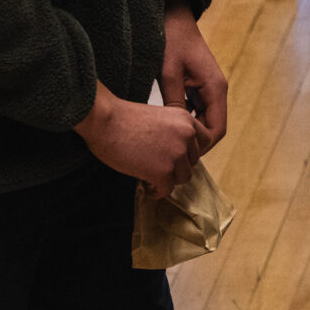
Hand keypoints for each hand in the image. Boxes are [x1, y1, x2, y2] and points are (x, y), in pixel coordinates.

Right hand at [76, 85, 203, 197]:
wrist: (105, 120)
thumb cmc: (123, 118)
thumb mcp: (160, 117)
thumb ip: (173, 132)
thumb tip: (176, 154)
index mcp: (187, 119)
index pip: (204, 141)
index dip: (189, 152)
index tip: (175, 157)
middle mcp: (187, 135)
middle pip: (192, 161)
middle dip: (176, 166)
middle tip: (157, 168)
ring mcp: (177, 154)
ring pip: (183, 177)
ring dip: (168, 179)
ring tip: (150, 177)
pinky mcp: (163, 171)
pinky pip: (167, 190)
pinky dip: (157, 191)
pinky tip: (145, 186)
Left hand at [161, 1, 227, 150]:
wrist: (174, 18)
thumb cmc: (171, 41)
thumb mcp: (168, 72)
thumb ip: (174, 102)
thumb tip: (178, 130)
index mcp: (215, 88)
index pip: (217, 129)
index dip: (203, 146)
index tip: (182, 156)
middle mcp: (217, 90)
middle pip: (213, 128)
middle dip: (197, 143)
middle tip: (173, 154)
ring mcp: (209, 88)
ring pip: (206, 121)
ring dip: (192, 133)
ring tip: (169, 144)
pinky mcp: (200, 86)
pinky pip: (198, 111)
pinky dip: (187, 122)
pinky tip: (169, 127)